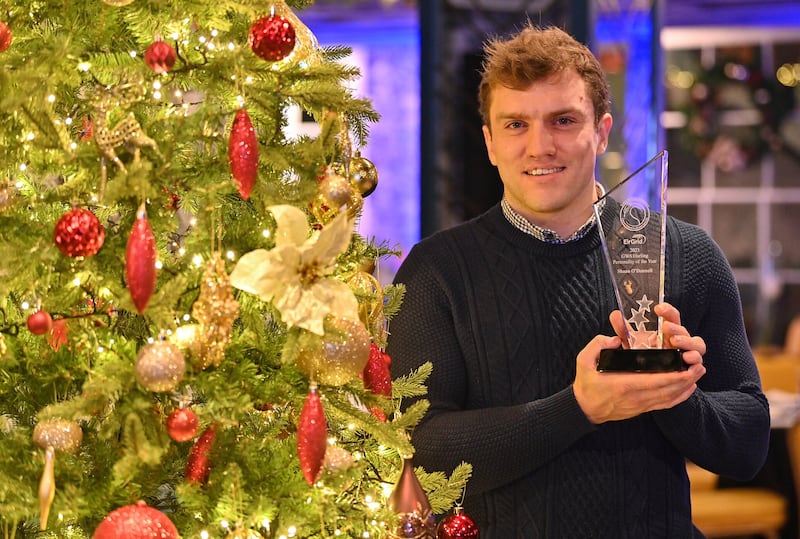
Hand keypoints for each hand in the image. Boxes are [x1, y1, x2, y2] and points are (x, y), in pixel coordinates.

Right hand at [574, 303, 705, 423]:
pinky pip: (665, 404)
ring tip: (697, 374)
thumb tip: (616, 339)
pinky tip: (687, 389)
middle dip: (686, 379)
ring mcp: (640, 405)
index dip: (675, 376)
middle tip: (699, 367)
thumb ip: (598, 345)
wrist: (585, 408)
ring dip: (686, 387)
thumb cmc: (586, 383)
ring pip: (669, 398)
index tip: (687, 367)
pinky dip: (679, 397)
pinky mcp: (642, 409)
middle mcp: (636, 397)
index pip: (656, 381)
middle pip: (668, 390)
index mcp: (624, 384)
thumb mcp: (584, 360)